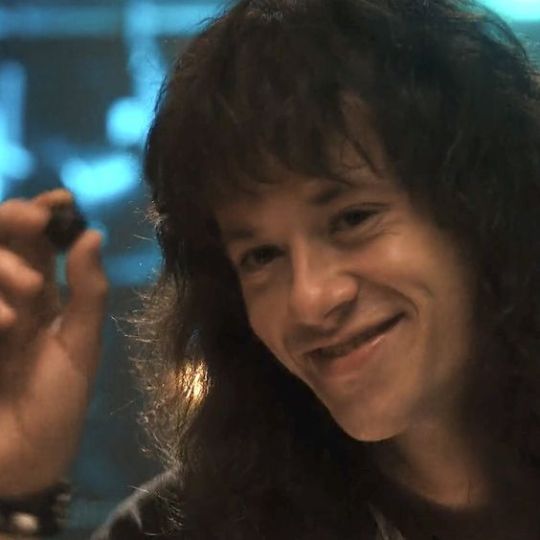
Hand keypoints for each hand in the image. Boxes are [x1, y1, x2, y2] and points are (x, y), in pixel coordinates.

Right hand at [0, 190, 107, 496]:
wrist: (21, 464)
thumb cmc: (57, 406)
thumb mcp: (80, 348)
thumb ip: (88, 293)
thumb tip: (93, 234)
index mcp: (43, 299)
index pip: (39, 243)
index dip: (47, 216)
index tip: (61, 199)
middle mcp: (7, 298)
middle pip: (3, 242)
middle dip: (15, 223)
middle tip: (38, 219)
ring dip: (2, 265)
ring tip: (24, 298)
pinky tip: (5, 322)